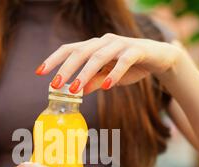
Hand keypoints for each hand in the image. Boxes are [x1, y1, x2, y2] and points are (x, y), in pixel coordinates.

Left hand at [35, 33, 182, 93]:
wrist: (159, 58)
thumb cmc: (130, 67)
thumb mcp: (108, 78)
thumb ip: (94, 82)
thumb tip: (78, 92)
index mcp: (94, 47)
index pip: (70, 50)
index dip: (54, 60)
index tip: (39, 72)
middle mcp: (104, 42)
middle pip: (80, 52)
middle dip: (66, 68)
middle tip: (55, 85)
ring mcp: (120, 44)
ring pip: (99, 56)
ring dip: (85, 74)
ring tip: (75, 89)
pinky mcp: (136, 50)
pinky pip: (123, 61)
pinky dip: (114, 73)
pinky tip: (106, 86)